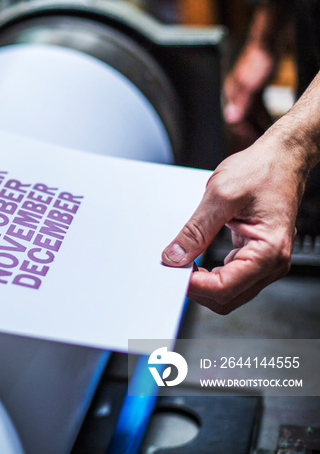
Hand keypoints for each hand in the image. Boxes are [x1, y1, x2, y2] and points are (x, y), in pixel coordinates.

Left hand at [161, 134, 306, 313]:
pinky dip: (209, 274)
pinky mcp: (256, 255)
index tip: (171, 273)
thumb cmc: (262, 170)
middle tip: (172, 269)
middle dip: (196, 288)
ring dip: (202, 283)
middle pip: (226, 297)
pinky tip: (194, 260)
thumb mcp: (221, 196)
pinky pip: (230, 277)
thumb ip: (196, 230)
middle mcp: (272, 262)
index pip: (225, 287)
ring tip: (181, 263)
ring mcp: (265, 261)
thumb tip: (175, 256)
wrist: (282, 157)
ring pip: (228, 292)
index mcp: (269, 250)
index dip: (193, 285)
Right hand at [223, 43, 274, 149]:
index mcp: (232, 95)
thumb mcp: (251, 84)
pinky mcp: (256, 85)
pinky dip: (264, 114)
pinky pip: (259, 106)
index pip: (234, 121)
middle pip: (243, 119)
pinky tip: (274, 118)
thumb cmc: (259, 59)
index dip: (244, 133)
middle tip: (263, 142)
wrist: (268, 38)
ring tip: (270, 133)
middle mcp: (236, 94)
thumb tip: (231, 120)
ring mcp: (246, 90)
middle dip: (252, 131)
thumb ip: (242, 103)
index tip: (255, 143)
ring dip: (259, 123)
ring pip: (251, 113)